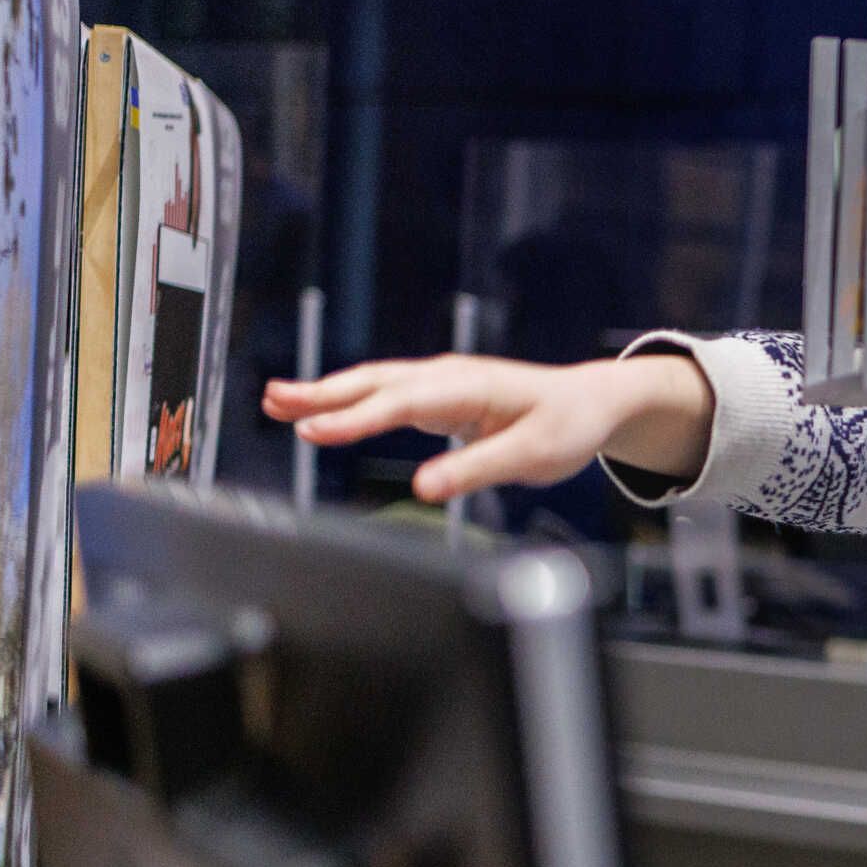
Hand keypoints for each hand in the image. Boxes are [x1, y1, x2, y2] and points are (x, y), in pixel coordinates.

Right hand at [263, 352, 713, 503]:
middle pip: (376, 383)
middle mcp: (449, 377)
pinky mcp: (441, 395)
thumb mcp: (531, 457)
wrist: (593, 402)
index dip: (355, 419)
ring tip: (277, 402)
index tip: (314, 431)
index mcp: (469, 388)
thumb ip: (477, 471)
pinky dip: (351, 400)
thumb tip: (425, 489)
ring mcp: (443, 383)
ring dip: (328, 392)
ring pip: (376, 384)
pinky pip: (387, 394)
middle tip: (273, 401)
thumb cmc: (567, 426)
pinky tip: (322, 410)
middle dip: (323, 393)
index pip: (401, 403)